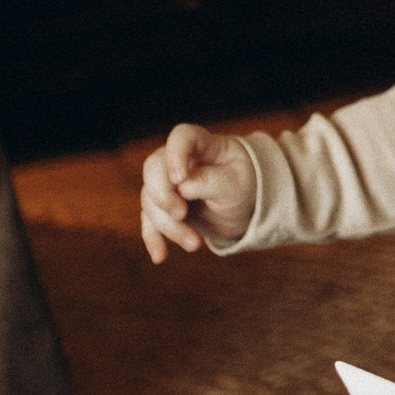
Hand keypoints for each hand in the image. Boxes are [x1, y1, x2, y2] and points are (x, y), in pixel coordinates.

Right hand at [141, 122, 258, 262]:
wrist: (245, 207)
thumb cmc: (244, 186)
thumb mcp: (235, 184)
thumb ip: (210, 181)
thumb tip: (182, 187)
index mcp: (202, 144)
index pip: (181, 137)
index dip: (175, 155)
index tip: (179, 179)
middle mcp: (178, 160)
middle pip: (154, 168)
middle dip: (163, 195)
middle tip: (181, 214)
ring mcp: (167, 184)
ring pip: (151, 199)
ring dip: (168, 225)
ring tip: (195, 244)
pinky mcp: (164, 208)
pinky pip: (150, 220)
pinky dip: (153, 238)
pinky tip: (160, 256)